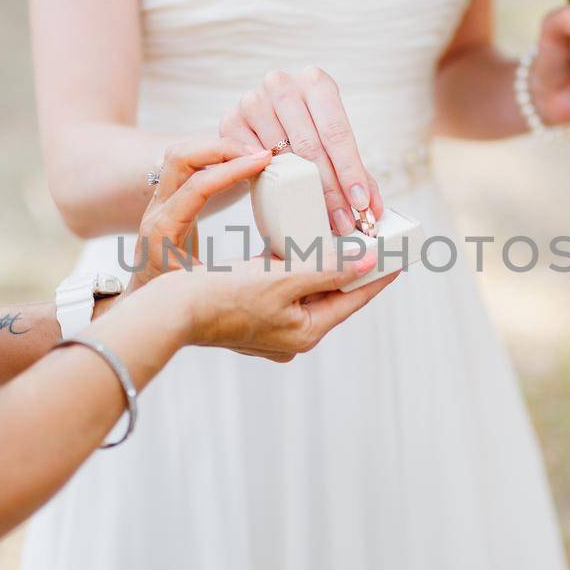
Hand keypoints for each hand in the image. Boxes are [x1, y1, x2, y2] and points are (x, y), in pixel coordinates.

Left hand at [129, 137, 271, 290]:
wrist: (147, 297)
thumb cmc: (175, 298)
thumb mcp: (210, 286)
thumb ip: (243, 271)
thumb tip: (288, 258)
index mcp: (165, 230)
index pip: (199, 185)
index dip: (233, 169)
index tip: (263, 162)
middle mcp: (157, 209)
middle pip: (181, 156)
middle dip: (222, 148)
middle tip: (260, 153)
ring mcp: (160, 200)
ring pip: (181, 154)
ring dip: (216, 148)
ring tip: (252, 155)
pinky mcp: (169, 197)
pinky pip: (187, 164)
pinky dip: (214, 157)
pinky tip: (238, 162)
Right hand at [176, 251, 395, 362]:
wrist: (171, 311)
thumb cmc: (223, 296)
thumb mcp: (282, 279)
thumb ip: (326, 269)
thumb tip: (366, 262)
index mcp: (306, 332)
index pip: (353, 299)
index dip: (377, 275)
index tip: (399, 257)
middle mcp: (292, 334)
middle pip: (331, 293)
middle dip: (347, 264)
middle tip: (370, 238)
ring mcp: (272, 326)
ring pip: (306, 288)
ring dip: (318, 262)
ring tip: (337, 235)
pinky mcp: (253, 314)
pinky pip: (283, 287)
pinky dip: (290, 266)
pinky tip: (293, 243)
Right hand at [219, 66, 382, 234]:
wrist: (263, 116)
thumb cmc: (305, 127)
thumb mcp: (332, 141)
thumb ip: (356, 172)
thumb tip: (373, 209)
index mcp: (315, 82)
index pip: (336, 132)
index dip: (350, 172)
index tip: (361, 204)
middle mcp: (282, 84)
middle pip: (310, 147)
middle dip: (329, 190)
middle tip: (342, 222)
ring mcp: (253, 100)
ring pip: (282, 156)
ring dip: (301, 193)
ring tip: (319, 220)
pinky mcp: (230, 120)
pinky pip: (252, 160)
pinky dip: (269, 182)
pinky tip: (285, 201)